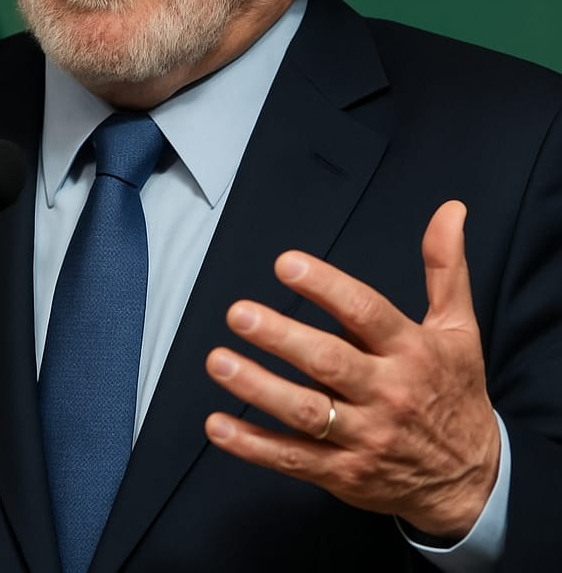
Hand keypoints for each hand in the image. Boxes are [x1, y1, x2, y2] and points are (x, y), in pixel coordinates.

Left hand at [204, 200, 499, 539]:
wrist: (472, 481)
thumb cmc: (454, 391)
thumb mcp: (459, 328)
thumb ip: (446, 266)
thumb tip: (450, 208)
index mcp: (411, 351)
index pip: (365, 313)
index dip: (326, 287)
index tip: (286, 264)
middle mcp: (387, 394)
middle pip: (328, 362)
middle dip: (281, 337)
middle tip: (239, 313)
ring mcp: (363, 437)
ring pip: (304, 412)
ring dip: (257, 387)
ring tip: (217, 360)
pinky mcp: (343, 474)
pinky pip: (292, 458)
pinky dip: (252, 445)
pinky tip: (217, 424)